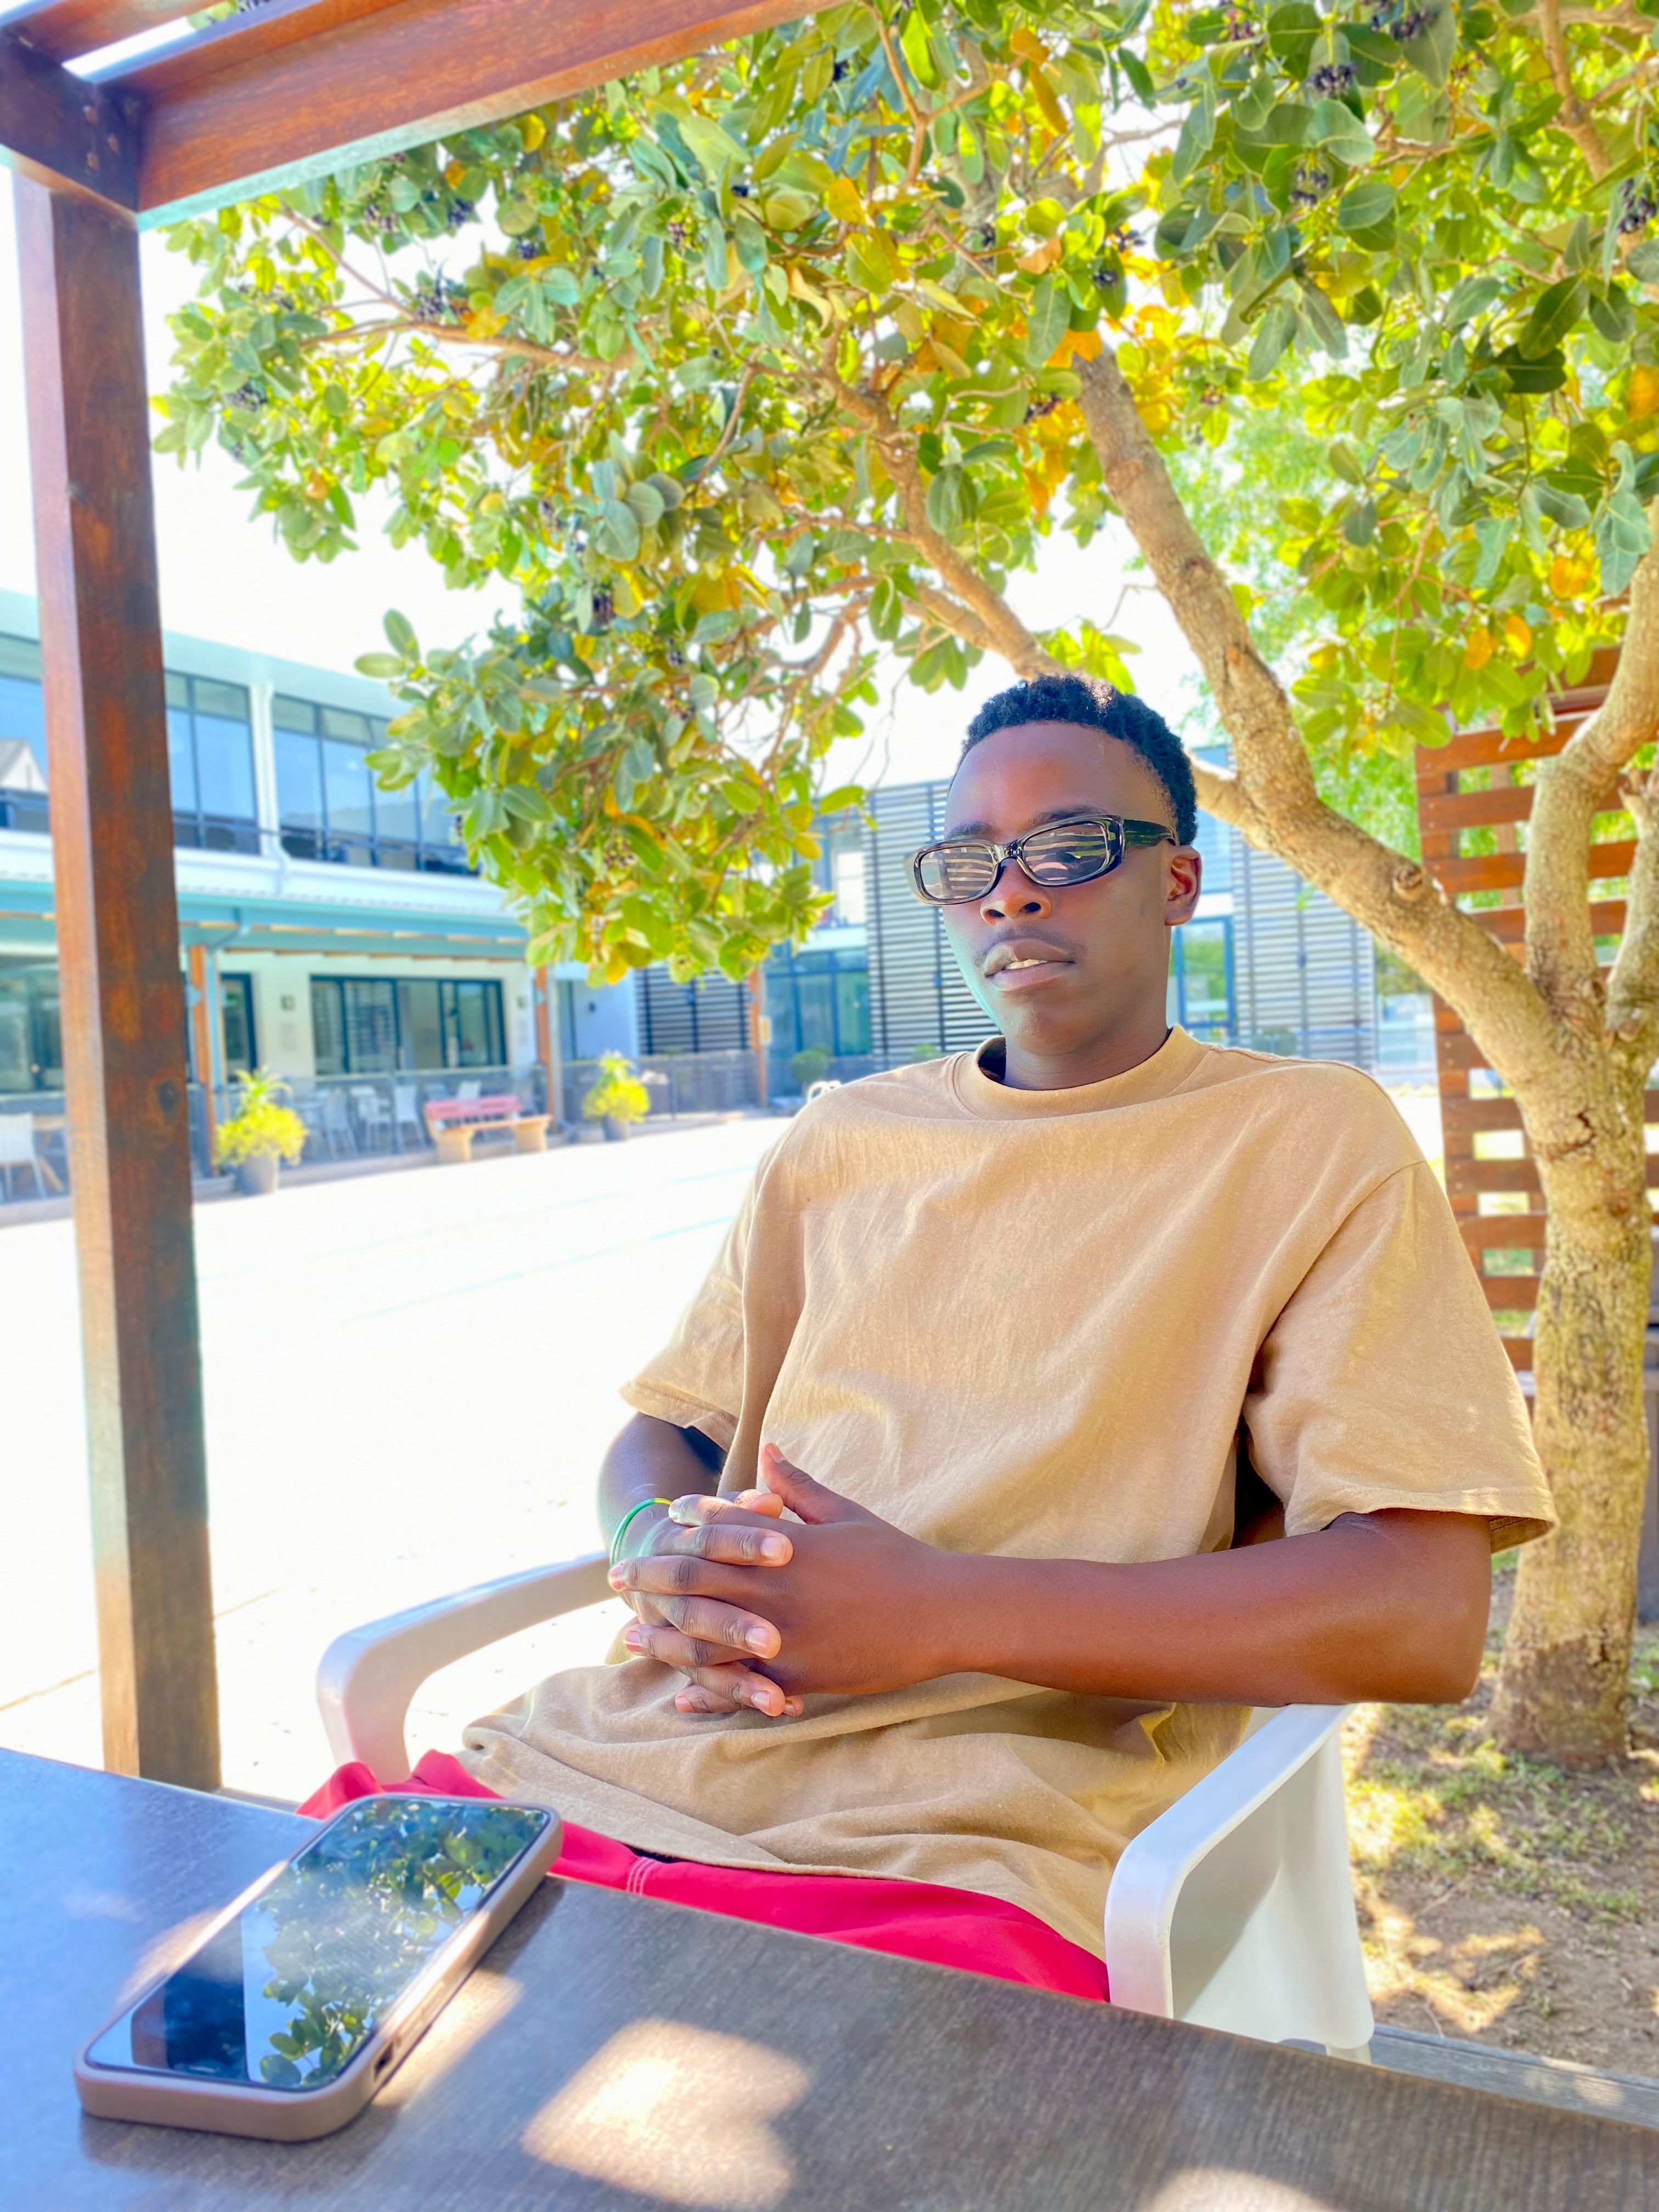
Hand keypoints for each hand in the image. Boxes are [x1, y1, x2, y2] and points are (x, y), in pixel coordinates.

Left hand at [610, 1444, 958, 1702]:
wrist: (938, 1612)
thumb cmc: (894, 1557)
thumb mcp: (843, 1514)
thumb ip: (796, 1487)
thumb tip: (767, 1447)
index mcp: (784, 1545)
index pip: (718, 1529)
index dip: (686, 1523)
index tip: (661, 1521)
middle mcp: (772, 1588)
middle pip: (695, 1581)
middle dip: (652, 1579)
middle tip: (617, 1578)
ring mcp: (781, 1635)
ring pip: (705, 1640)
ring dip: (662, 1640)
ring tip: (631, 1637)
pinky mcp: (796, 1676)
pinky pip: (741, 1688)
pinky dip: (708, 1695)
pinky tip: (681, 1700)